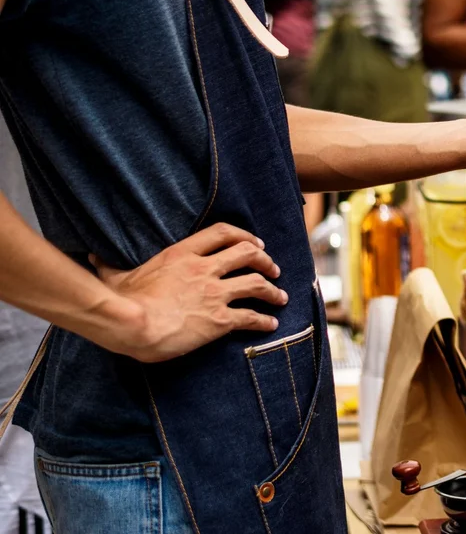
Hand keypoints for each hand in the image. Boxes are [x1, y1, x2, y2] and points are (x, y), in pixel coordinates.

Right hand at [91, 223, 286, 362]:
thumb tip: (94, 258)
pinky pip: (250, 317)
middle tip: (273, 269)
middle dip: (265, 260)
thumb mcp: (115, 276)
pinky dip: (264, 320)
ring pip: (256, 284)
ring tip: (280, 297)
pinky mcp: (219, 320)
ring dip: (272, 291)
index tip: (255, 242)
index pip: (222, 233)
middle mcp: (205, 269)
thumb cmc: (121, 301)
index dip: (244, 236)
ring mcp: (214, 293)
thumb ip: (110, 266)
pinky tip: (271, 324)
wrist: (131, 324)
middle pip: (248, 254)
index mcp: (182, 254)